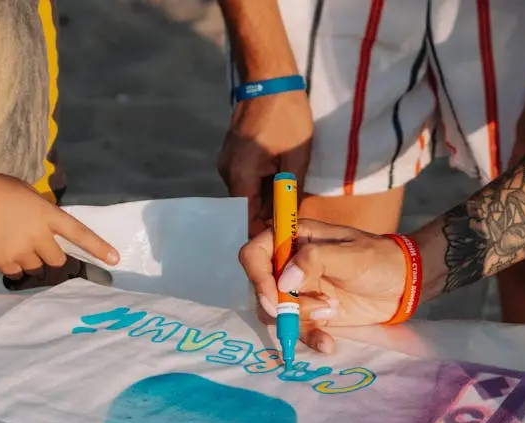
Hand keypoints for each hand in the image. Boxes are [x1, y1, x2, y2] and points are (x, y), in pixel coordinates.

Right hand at [0, 173, 118, 277]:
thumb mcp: (26, 194)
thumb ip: (41, 212)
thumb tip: (46, 228)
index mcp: (47, 214)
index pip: (80, 233)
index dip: (99, 247)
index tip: (115, 259)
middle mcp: (39, 235)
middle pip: (59, 260)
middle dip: (54, 259)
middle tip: (41, 251)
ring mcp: (22, 250)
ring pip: (39, 269)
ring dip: (34, 264)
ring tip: (17, 249)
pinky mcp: (4, 261)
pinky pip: (18, 274)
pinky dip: (16, 269)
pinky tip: (5, 256)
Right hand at [218, 91, 312, 236]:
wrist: (269, 79)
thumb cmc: (287, 115)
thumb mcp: (297, 158)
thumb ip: (290, 194)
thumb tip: (288, 222)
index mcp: (241, 175)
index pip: (248, 218)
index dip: (265, 232)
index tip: (282, 241)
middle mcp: (227, 172)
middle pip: (247, 207)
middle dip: (269, 215)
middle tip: (293, 217)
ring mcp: (227, 162)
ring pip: (248, 193)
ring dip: (267, 197)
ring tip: (289, 191)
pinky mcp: (232, 155)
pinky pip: (246, 179)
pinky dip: (262, 183)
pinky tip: (280, 174)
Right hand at [239, 219, 406, 352]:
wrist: (401, 285)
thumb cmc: (377, 259)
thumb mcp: (350, 255)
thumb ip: (315, 261)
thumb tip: (283, 282)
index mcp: (293, 239)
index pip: (255, 254)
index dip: (258, 277)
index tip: (275, 298)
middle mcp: (288, 264)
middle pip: (262, 289)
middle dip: (285, 305)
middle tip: (316, 309)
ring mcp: (297, 291)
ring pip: (276, 313)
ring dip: (301, 320)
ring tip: (331, 311)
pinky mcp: (308, 313)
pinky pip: (296, 329)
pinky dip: (310, 338)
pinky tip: (327, 343)